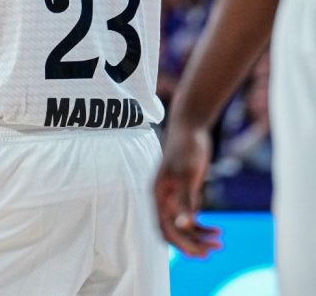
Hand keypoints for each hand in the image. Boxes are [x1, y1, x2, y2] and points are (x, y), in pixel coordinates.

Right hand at [153, 124, 220, 256]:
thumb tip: (183, 226)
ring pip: (184, 225)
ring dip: (199, 237)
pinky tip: (218, 229)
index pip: (164, 228)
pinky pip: (191, 215)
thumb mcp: (187, 174)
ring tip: (220, 241)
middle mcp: (165, 198)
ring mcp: (175, 195)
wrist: (191, 125)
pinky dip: (202, 225)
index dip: (180, 244)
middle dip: (191, 243)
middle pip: (174, 230)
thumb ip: (184, 200)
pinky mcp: (186, 191)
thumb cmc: (186, 147)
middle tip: (213, 249)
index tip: (199, 253)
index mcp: (159, 195)